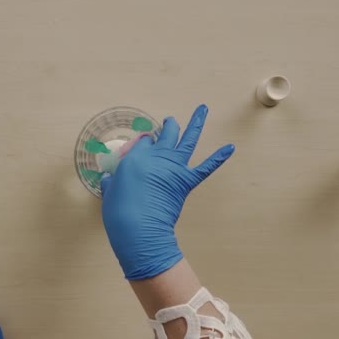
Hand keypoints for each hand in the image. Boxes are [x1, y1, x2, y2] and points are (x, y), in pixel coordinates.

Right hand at [101, 104, 234, 279]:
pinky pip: (206, 167)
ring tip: (202, 109)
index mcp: (136, 157)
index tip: (143, 147)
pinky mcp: (187, 181)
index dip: (144, 143)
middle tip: (169, 121)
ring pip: (187, 140)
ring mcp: (174, 168)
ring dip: (196, 123)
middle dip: (168, 126)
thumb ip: (111, 182)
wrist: (139, 229)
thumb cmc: (119, 211)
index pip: (143, 142)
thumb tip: (108, 178)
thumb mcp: (109, 192)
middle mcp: (157, 157)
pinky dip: (219, 157)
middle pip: (166, 134)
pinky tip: (230, 147)